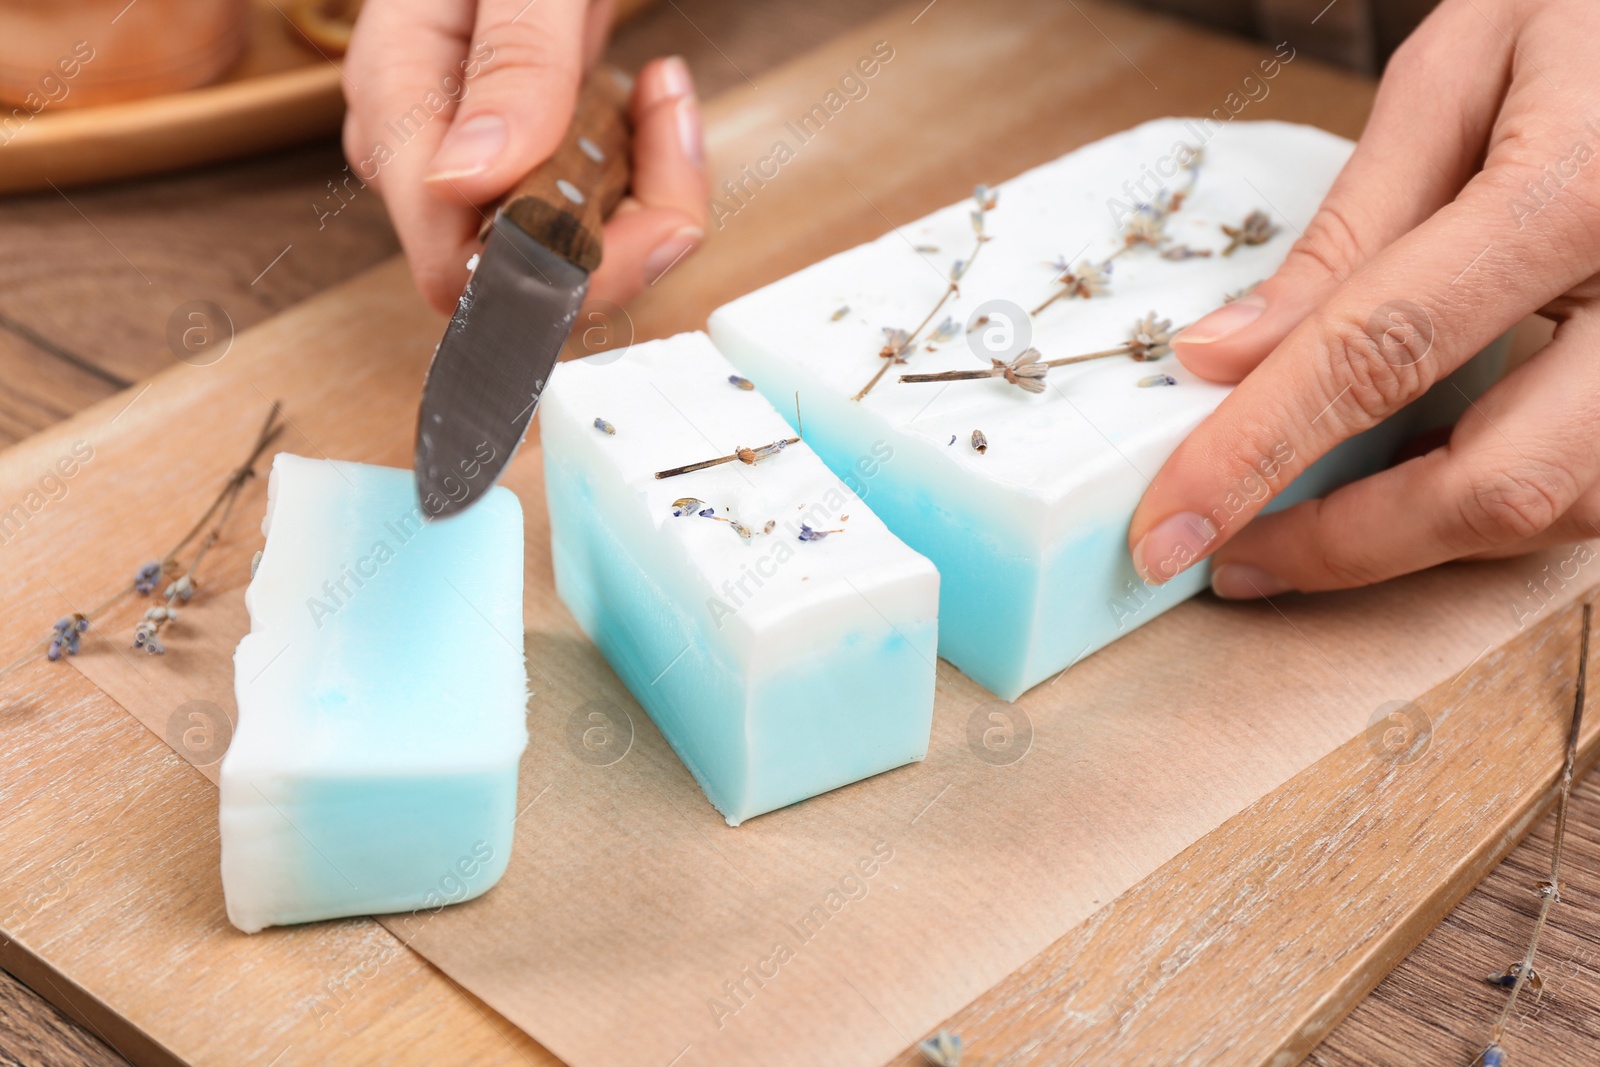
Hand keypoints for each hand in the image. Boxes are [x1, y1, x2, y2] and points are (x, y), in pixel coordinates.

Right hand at [342, 0, 707, 313]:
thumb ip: (511, 59)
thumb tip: (471, 177)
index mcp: (398, 98)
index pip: (457, 264)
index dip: (558, 267)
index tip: (638, 209)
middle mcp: (428, 148)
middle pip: (525, 277)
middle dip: (626, 230)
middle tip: (670, 126)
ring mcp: (477, 158)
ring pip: (572, 255)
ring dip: (649, 190)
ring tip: (662, 94)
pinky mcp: (526, 155)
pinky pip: (595, 213)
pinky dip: (647, 168)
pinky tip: (652, 97)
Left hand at [1127, 0, 1599, 598]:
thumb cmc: (1597, 13)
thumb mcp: (1462, 72)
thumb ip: (1349, 228)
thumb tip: (1224, 358)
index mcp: (1581, 189)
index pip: (1384, 353)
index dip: (1261, 452)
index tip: (1169, 526)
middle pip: (1498, 484)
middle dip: (1344, 545)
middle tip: (1229, 554)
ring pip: (1560, 513)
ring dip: (1414, 539)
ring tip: (1301, 522)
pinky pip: (1594, 488)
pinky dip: (1483, 504)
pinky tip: (1405, 482)